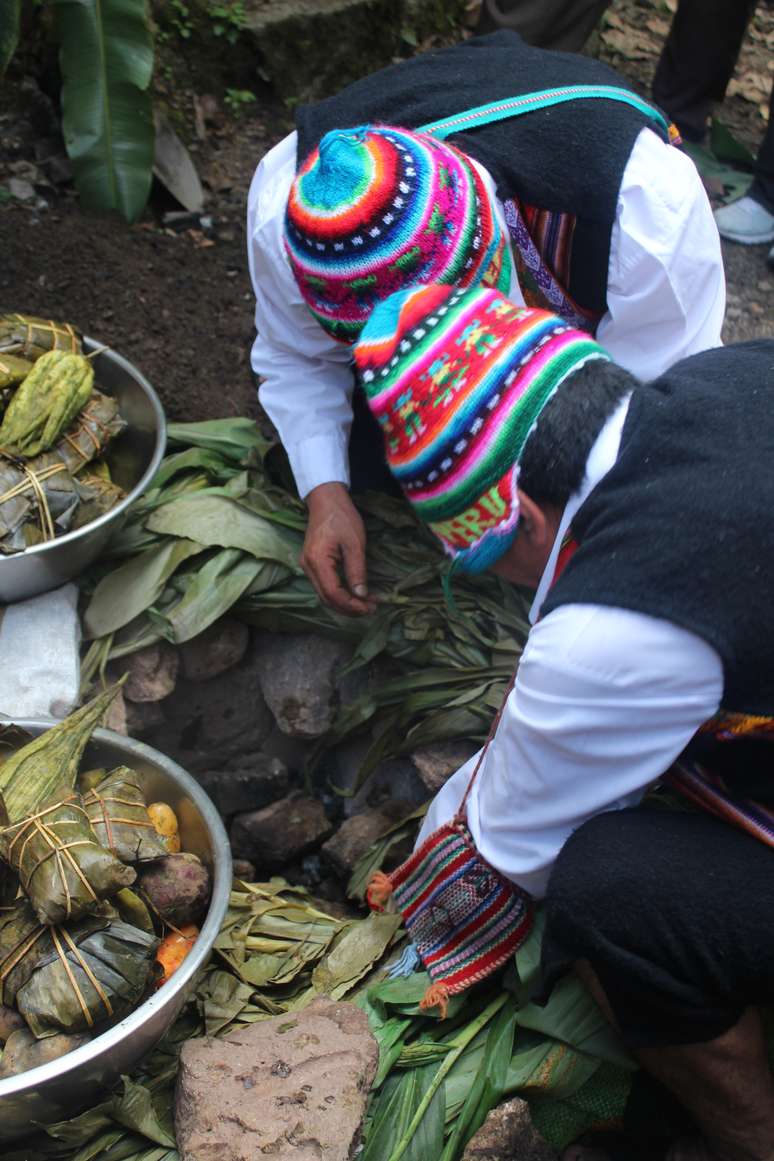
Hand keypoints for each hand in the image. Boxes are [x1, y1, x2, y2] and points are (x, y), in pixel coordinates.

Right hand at [301, 483, 374, 615]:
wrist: (326, 499)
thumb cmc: (342, 517)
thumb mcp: (355, 543)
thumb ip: (357, 570)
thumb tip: (361, 595)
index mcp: (317, 561)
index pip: (333, 593)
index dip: (351, 605)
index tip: (370, 607)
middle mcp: (308, 566)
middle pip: (326, 598)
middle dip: (349, 608)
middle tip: (371, 609)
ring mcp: (307, 565)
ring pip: (324, 594)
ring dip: (344, 603)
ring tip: (366, 604)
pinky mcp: (311, 564)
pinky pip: (324, 586)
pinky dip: (339, 594)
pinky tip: (353, 594)